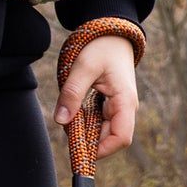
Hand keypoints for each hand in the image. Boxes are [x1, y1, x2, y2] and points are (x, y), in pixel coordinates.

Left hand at [54, 32, 138, 158]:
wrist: (113, 35)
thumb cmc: (102, 48)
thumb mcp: (83, 68)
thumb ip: (71, 94)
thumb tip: (61, 121)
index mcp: (125, 102)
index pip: (121, 138)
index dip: (103, 150)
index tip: (81, 151)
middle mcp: (126, 109)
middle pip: (111, 138)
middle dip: (90, 140)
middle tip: (67, 131)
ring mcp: (119, 108)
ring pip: (104, 131)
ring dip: (86, 131)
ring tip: (70, 117)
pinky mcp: (112, 105)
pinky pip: (100, 121)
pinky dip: (86, 121)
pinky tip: (75, 112)